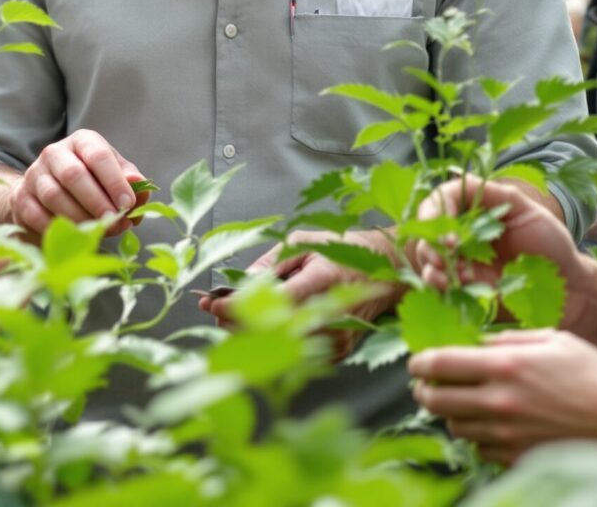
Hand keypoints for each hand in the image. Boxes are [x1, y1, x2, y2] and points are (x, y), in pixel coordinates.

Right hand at [11, 129, 147, 237]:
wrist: (49, 196)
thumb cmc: (92, 185)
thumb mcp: (114, 178)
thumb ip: (130, 182)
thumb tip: (139, 185)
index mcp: (82, 142)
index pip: (98, 155)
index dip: (114, 181)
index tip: (127, 204)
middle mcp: (54, 153)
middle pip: (73, 174)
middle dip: (97, 202)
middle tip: (114, 222)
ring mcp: (34, 174)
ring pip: (54, 196)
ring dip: (80, 218)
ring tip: (98, 231)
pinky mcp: (20, 197)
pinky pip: (37, 216)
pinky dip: (59, 228)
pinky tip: (75, 235)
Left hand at [202, 228, 401, 359]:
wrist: (385, 272)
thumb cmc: (342, 251)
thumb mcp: (303, 242)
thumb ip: (272, 263)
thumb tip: (241, 283)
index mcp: (325, 280)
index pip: (276, 301)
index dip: (241, 305)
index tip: (214, 301)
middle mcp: (333, 313)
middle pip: (274, 329)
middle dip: (235, 322)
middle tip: (212, 310)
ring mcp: (337, 337)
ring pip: (281, 347)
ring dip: (248, 335)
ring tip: (225, 320)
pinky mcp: (338, 352)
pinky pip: (296, 354)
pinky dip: (270, 345)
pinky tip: (252, 331)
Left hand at [408, 329, 596, 465]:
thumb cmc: (592, 374)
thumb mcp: (552, 340)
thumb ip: (507, 341)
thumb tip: (473, 343)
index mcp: (505, 367)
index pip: (440, 363)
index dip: (419, 362)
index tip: (416, 362)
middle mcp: (499, 403)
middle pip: (436, 400)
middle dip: (424, 391)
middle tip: (426, 386)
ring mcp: (506, 435)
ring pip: (455, 427)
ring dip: (452, 415)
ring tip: (462, 405)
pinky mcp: (516, 459)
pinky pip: (480, 449)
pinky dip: (479, 438)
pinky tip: (491, 426)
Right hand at [409, 175, 581, 290]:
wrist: (567, 286)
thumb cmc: (550, 244)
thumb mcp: (527, 209)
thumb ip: (494, 194)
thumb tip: (460, 184)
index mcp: (475, 209)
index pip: (441, 199)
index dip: (436, 212)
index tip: (449, 232)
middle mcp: (462, 232)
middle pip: (426, 229)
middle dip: (431, 241)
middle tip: (448, 254)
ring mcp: (460, 260)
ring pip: (427, 257)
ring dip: (433, 264)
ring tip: (455, 274)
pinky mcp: (463, 286)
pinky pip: (438, 284)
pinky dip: (438, 285)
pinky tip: (453, 286)